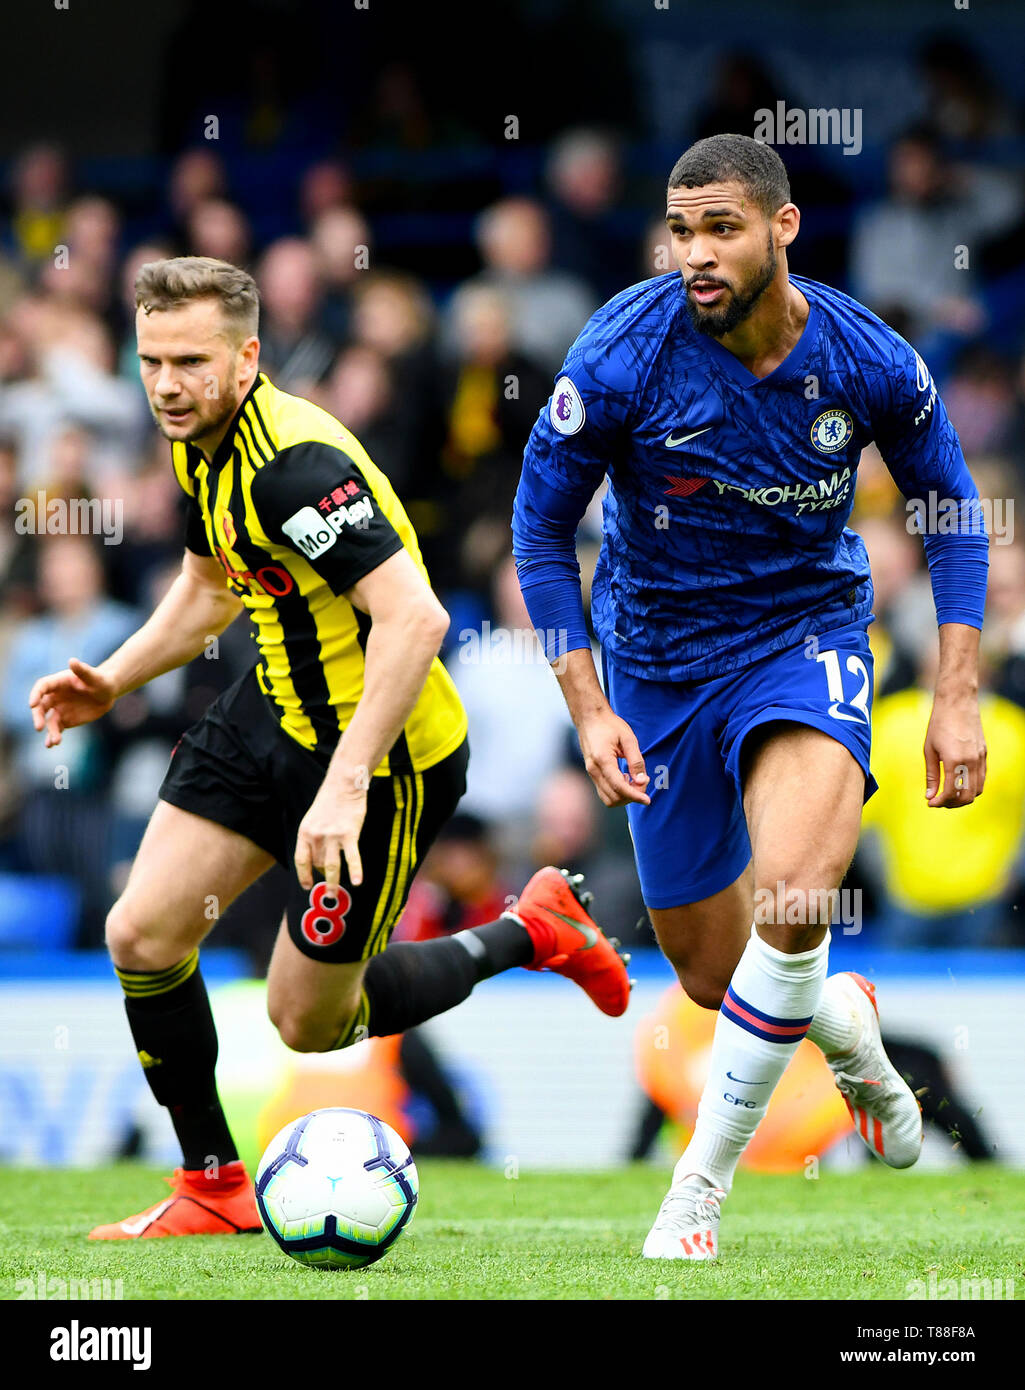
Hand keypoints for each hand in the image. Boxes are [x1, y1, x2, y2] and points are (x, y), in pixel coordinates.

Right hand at [29, 658, 117, 747]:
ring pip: (48, 720)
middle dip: (38, 716)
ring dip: (49, 731)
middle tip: (39, 727)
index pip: (42, 687)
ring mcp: (58, 709)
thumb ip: (82, 670)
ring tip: (54, 741)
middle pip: (40, 706)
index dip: (35, 694)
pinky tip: (52, 744)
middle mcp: (55, 696)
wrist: (107, 692)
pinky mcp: (65, 720)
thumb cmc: (100, 680)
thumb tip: (72, 661)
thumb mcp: (94, 676)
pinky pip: (56, 729)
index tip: (32, 704)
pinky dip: (53, 737)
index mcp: (58, 682)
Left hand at [294, 770, 368, 891]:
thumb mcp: (314, 818)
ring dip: (333, 883)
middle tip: (328, 889)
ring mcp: (333, 836)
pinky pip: (352, 857)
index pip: (301, 860)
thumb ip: (315, 838)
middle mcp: (316, 836)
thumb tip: (319, 858)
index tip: (307, 885)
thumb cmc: (330, 800)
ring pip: (331, 866)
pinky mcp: (349, 834)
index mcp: (305, 832)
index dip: (303, 875)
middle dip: (322, 877)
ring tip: (333, 895)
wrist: (343, 784)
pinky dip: (356, 870)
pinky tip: (358, 882)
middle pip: (318, 864)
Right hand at [578, 708, 650, 807]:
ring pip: (607, 798)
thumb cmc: (609, 725)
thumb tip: (642, 781)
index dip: (635, 796)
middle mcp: (593, 770)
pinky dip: (617, 791)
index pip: (619, 787)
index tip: (648, 800)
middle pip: (613, 797)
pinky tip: (625, 778)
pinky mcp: (591, 773)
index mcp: (603, 760)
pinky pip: (604, 791)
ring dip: (624, 796)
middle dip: (631, 796)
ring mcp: (590, 773)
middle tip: (643, 781)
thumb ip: (636, 761)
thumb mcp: (628, 739)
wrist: (589, 717)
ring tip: (633, 779)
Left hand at [923, 691, 985, 807]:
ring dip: (964, 797)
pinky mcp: (984, 754)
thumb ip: (931, 775)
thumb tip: (929, 796)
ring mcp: (980, 758)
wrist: (957, 703)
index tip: (930, 803)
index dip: (940, 802)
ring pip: (978, 790)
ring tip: (948, 795)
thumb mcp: (929, 750)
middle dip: (952, 803)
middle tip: (939, 801)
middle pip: (967, 796)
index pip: (951, 792)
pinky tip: (959, 783)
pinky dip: (972, 786)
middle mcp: (971, 761)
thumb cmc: (939, 725)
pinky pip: (982, 778)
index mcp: (955, 761)